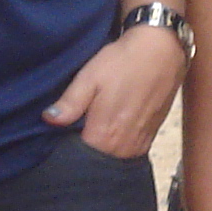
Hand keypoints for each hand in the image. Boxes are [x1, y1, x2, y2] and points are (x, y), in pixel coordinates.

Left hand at [44, 25, 185, 159]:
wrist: (162, 51)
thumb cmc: (123, 62)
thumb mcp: (89, 78)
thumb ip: (70, 104)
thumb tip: (49, 119)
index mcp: (104, 136)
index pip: (78, 157)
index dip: (67, 147)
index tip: (62, 134)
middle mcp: (123, 147)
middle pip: (96, 160)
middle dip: (85, 147)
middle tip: (79, 125)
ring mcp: (140, 144)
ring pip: (113, 156)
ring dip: (103, 146)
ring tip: (97, 123)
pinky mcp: (151, 137)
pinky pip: (128, 149)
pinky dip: (119, 142)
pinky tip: (114, 123)